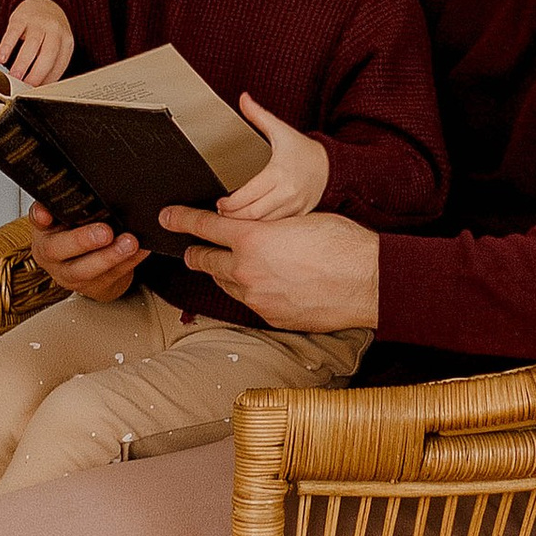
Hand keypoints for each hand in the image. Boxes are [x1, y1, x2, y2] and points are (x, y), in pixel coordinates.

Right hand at [0, 0, 75, 87]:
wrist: (42, 1)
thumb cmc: (49, 31)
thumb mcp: (57, 44)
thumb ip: (50, 64)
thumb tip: (37, 88)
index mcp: (66, 41)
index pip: (59, 64)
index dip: (48, 79)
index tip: (37, 91)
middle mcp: (55, 31)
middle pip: (48, 55)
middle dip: (37, 73)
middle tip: (25, 87)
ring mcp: (38, 23)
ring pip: (32, 44)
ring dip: (22, 63)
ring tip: (14, 77)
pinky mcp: (21, 17)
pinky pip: (14, 32)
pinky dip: (7, 46)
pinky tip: (1, 58)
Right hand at [24, 203, 145, 299]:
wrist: (89, 269)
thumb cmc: (77, 235)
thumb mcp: (68, 218)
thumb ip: (70, 203)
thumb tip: (80, 183)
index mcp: (45, 232)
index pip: (38, 221)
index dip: (40, 217)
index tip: (46, 213)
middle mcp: (53, 256)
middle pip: (59, 250)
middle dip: (83, 240)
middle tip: (105, 232)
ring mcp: (73, 276)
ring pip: (88, 270)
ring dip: (111, 256)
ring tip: (129, 243)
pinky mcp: (97, 286)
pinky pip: (114, 275)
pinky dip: (130, 262)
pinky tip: (141, 250)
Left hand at [156, 203, 379, 332]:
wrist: (368, 282)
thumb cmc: (341, 244)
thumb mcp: (298, 220)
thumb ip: (267, 226)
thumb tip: (253, 229)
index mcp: (251, 238)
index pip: (203, 226)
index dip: (180, 219)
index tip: (167, 217)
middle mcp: (246, 270)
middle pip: (203, 260)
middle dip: (195, 251)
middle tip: (192, 246)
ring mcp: (257, 298)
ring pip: (225, 283)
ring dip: (224, 272)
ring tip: (235, 264)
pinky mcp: (270, 317)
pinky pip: (249, 301)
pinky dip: (250, 290)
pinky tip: (266, 282)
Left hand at [213, 94, 330, 223]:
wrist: (331, 166)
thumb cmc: (303, 150)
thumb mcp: (281, 130)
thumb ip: (259, 115)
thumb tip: (243, 97)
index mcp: (279, 173)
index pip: (248, 196)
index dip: (230, 204)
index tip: (220, 202)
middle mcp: (288, 193)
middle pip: (253, 213)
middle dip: (232, 217)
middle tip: (221, 212)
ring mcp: (295, 207)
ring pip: (264, 224)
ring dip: (245, 224)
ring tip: (232, 219)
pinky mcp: (299, 216)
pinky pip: (276, 226)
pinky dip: (262, 227)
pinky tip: (251, 225)